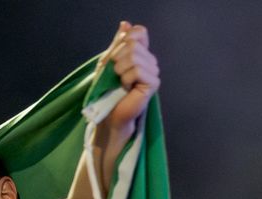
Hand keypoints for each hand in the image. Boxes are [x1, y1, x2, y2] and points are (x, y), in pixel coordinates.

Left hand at [102, 21, 159, 136]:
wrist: (110, 111)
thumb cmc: (108, 88)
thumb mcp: (109, 61)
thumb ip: (118, 43)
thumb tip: (125, 23)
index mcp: (141, 52)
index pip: (139, 32)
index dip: (125, 40)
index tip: (115, 56)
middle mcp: (150, 60)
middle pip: (133, 45)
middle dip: (116, 59)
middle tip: (114, 74)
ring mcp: (153, 71)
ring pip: (135, 57)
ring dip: (120, 70)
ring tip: (120, 82)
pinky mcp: (154, 82)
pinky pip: (138, 70)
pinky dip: (126, 79)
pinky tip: (127, 88)